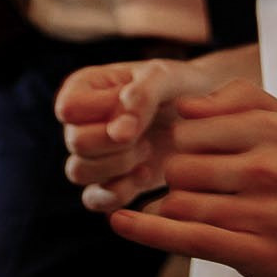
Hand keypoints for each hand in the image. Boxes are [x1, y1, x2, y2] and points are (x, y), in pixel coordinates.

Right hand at [56, 57, 220, 211]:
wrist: (207, 116)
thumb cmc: (182, 87)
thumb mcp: (167, 76)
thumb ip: (143, 94)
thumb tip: (118, 130)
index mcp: (83, 86)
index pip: (70, 109)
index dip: (102, 117)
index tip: (136, 118)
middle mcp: (79, 120)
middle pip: (75, 142)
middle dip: (116, 144)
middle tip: (146, 137)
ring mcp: (90, 153)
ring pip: (78, 172)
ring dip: (117, 166)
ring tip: (147, 150)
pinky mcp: (105, 182)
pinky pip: (92, 199)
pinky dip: (118, 192)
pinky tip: (146, 174)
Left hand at [105, 81, 276, 276]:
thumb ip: (246, 104)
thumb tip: (185, 104)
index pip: (189, 127)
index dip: (184, 143)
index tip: (194, 157)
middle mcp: (269, 168)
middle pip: (178, 164)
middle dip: (181, 179)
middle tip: (208, 192)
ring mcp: (263, 213)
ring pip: (179, 201)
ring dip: (178, 209)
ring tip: (206, 213)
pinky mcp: (257, 255)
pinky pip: (186, 238)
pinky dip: (146, 231)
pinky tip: (120, 222)